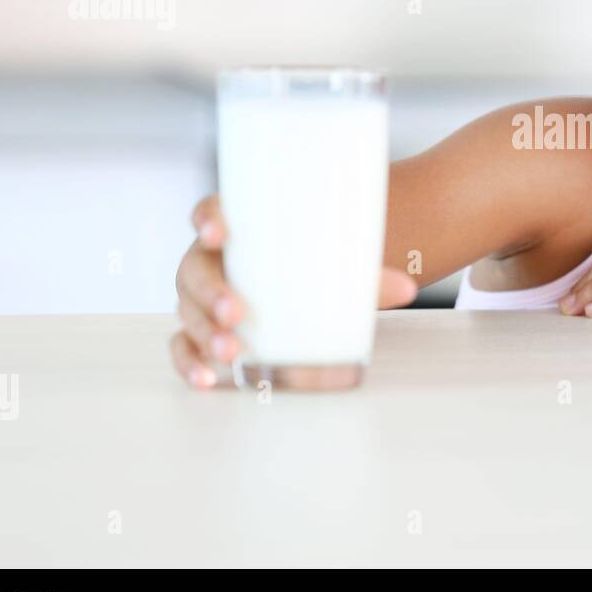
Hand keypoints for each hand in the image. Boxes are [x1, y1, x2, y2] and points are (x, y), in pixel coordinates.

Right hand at [170, 194, 416, 388]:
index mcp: (239, 228)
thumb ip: (370, 275)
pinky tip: (206, 379)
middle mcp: (213, 259)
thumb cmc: (322, 263)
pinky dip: (190, 362)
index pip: (210, 211)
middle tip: (237, 312)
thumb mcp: (343, 264)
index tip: (219, 231)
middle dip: (211, 292)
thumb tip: (405, 287)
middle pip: (194, 270)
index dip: (207, 219)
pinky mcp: (208, 330)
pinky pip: (186, 345)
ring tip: (230, 351)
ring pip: (188, 310)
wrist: (318, 284)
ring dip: (203, 332)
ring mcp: (206, 296)